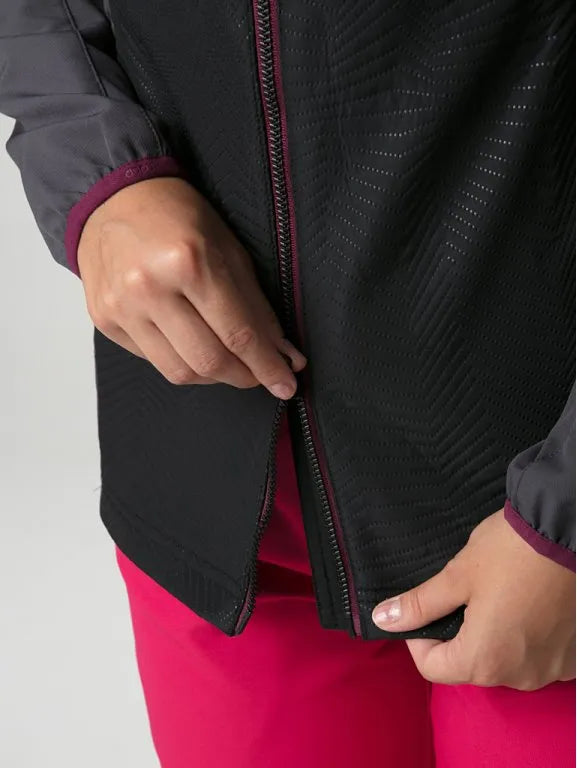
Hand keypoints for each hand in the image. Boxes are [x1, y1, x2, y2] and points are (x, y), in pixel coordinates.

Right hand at [77, 176, 305, 395]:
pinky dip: (182, 362)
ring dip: (214, 377)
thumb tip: (283, 353)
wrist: (113, 198)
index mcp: (188, 262)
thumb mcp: (229, 249)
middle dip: (244, 376)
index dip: (267, 365)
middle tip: (261, 375)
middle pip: (209, 361)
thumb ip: (256, 306)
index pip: (238, 334)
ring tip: (230, 364)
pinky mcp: (105, 321)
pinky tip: (194, 348)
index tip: (285, 383)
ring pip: (179, 371)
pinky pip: (153, 360)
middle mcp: (150, 288)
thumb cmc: (177, 216)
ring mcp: (122, 308)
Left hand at [372, 508, 575, 689]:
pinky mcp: (572, 658)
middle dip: (456, 637)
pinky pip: (536, 657)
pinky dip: (525, 639)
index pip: (434, 668)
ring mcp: (550, 669)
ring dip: (493, 639)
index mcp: (484, 660)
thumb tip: (383, 619)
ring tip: (496, 598)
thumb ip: (420, 605)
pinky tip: (525, 607)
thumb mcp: (457, 576)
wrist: (569, 532)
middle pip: (470, 667)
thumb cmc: (511, 552)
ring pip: (504, 662)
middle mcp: (520, 676)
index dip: (418, 639)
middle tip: (460, 597)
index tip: (423, 609)